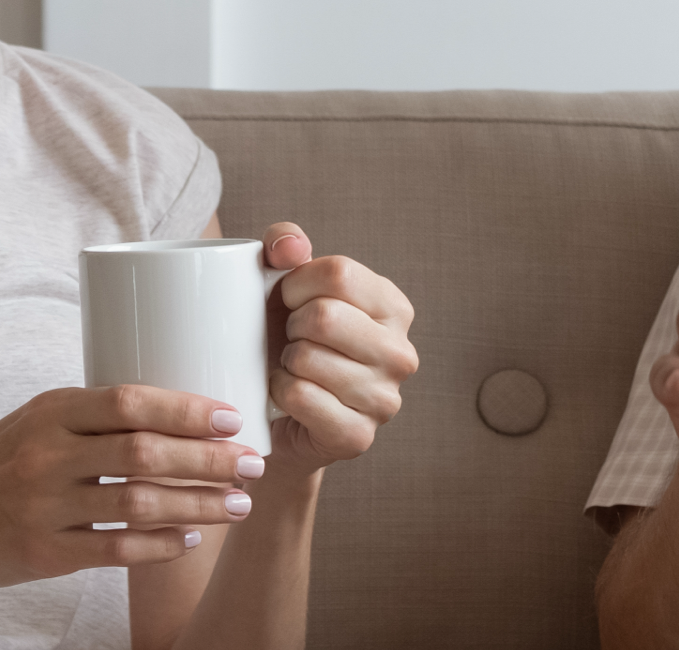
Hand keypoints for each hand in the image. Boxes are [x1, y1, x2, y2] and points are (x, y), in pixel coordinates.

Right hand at [0, 384, 263, 587]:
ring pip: (137, 503)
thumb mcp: (32, 420)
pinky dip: (160, 545)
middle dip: (207, 459)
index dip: (186, 410)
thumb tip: (173, 409)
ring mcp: (43, 507)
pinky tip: (191, 539)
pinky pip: (115, 550)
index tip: (230, 417)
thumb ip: (89, 417)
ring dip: (197, 503)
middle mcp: (46, 456)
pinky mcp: (42, 553)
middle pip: (143, 452)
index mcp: (49, 412)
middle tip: (251, 462)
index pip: (129, 402)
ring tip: (237, 504)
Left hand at [257, 222, 418, 472]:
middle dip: (290, 326)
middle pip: (324, 316)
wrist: (277, 413)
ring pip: (308, 357)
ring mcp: (385, 399)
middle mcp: (401, 353)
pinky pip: (301, 396)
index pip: (338, 273)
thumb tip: (290, 247)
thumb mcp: (286, 282)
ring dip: (285, 361)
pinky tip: (287, 395)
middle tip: (291, 340)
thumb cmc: (288, 337)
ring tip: (293, 367)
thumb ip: (285, 243)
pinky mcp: (358, 436)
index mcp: (394, 307)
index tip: (288, 302)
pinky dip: (279, 391)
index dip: (295, 284)